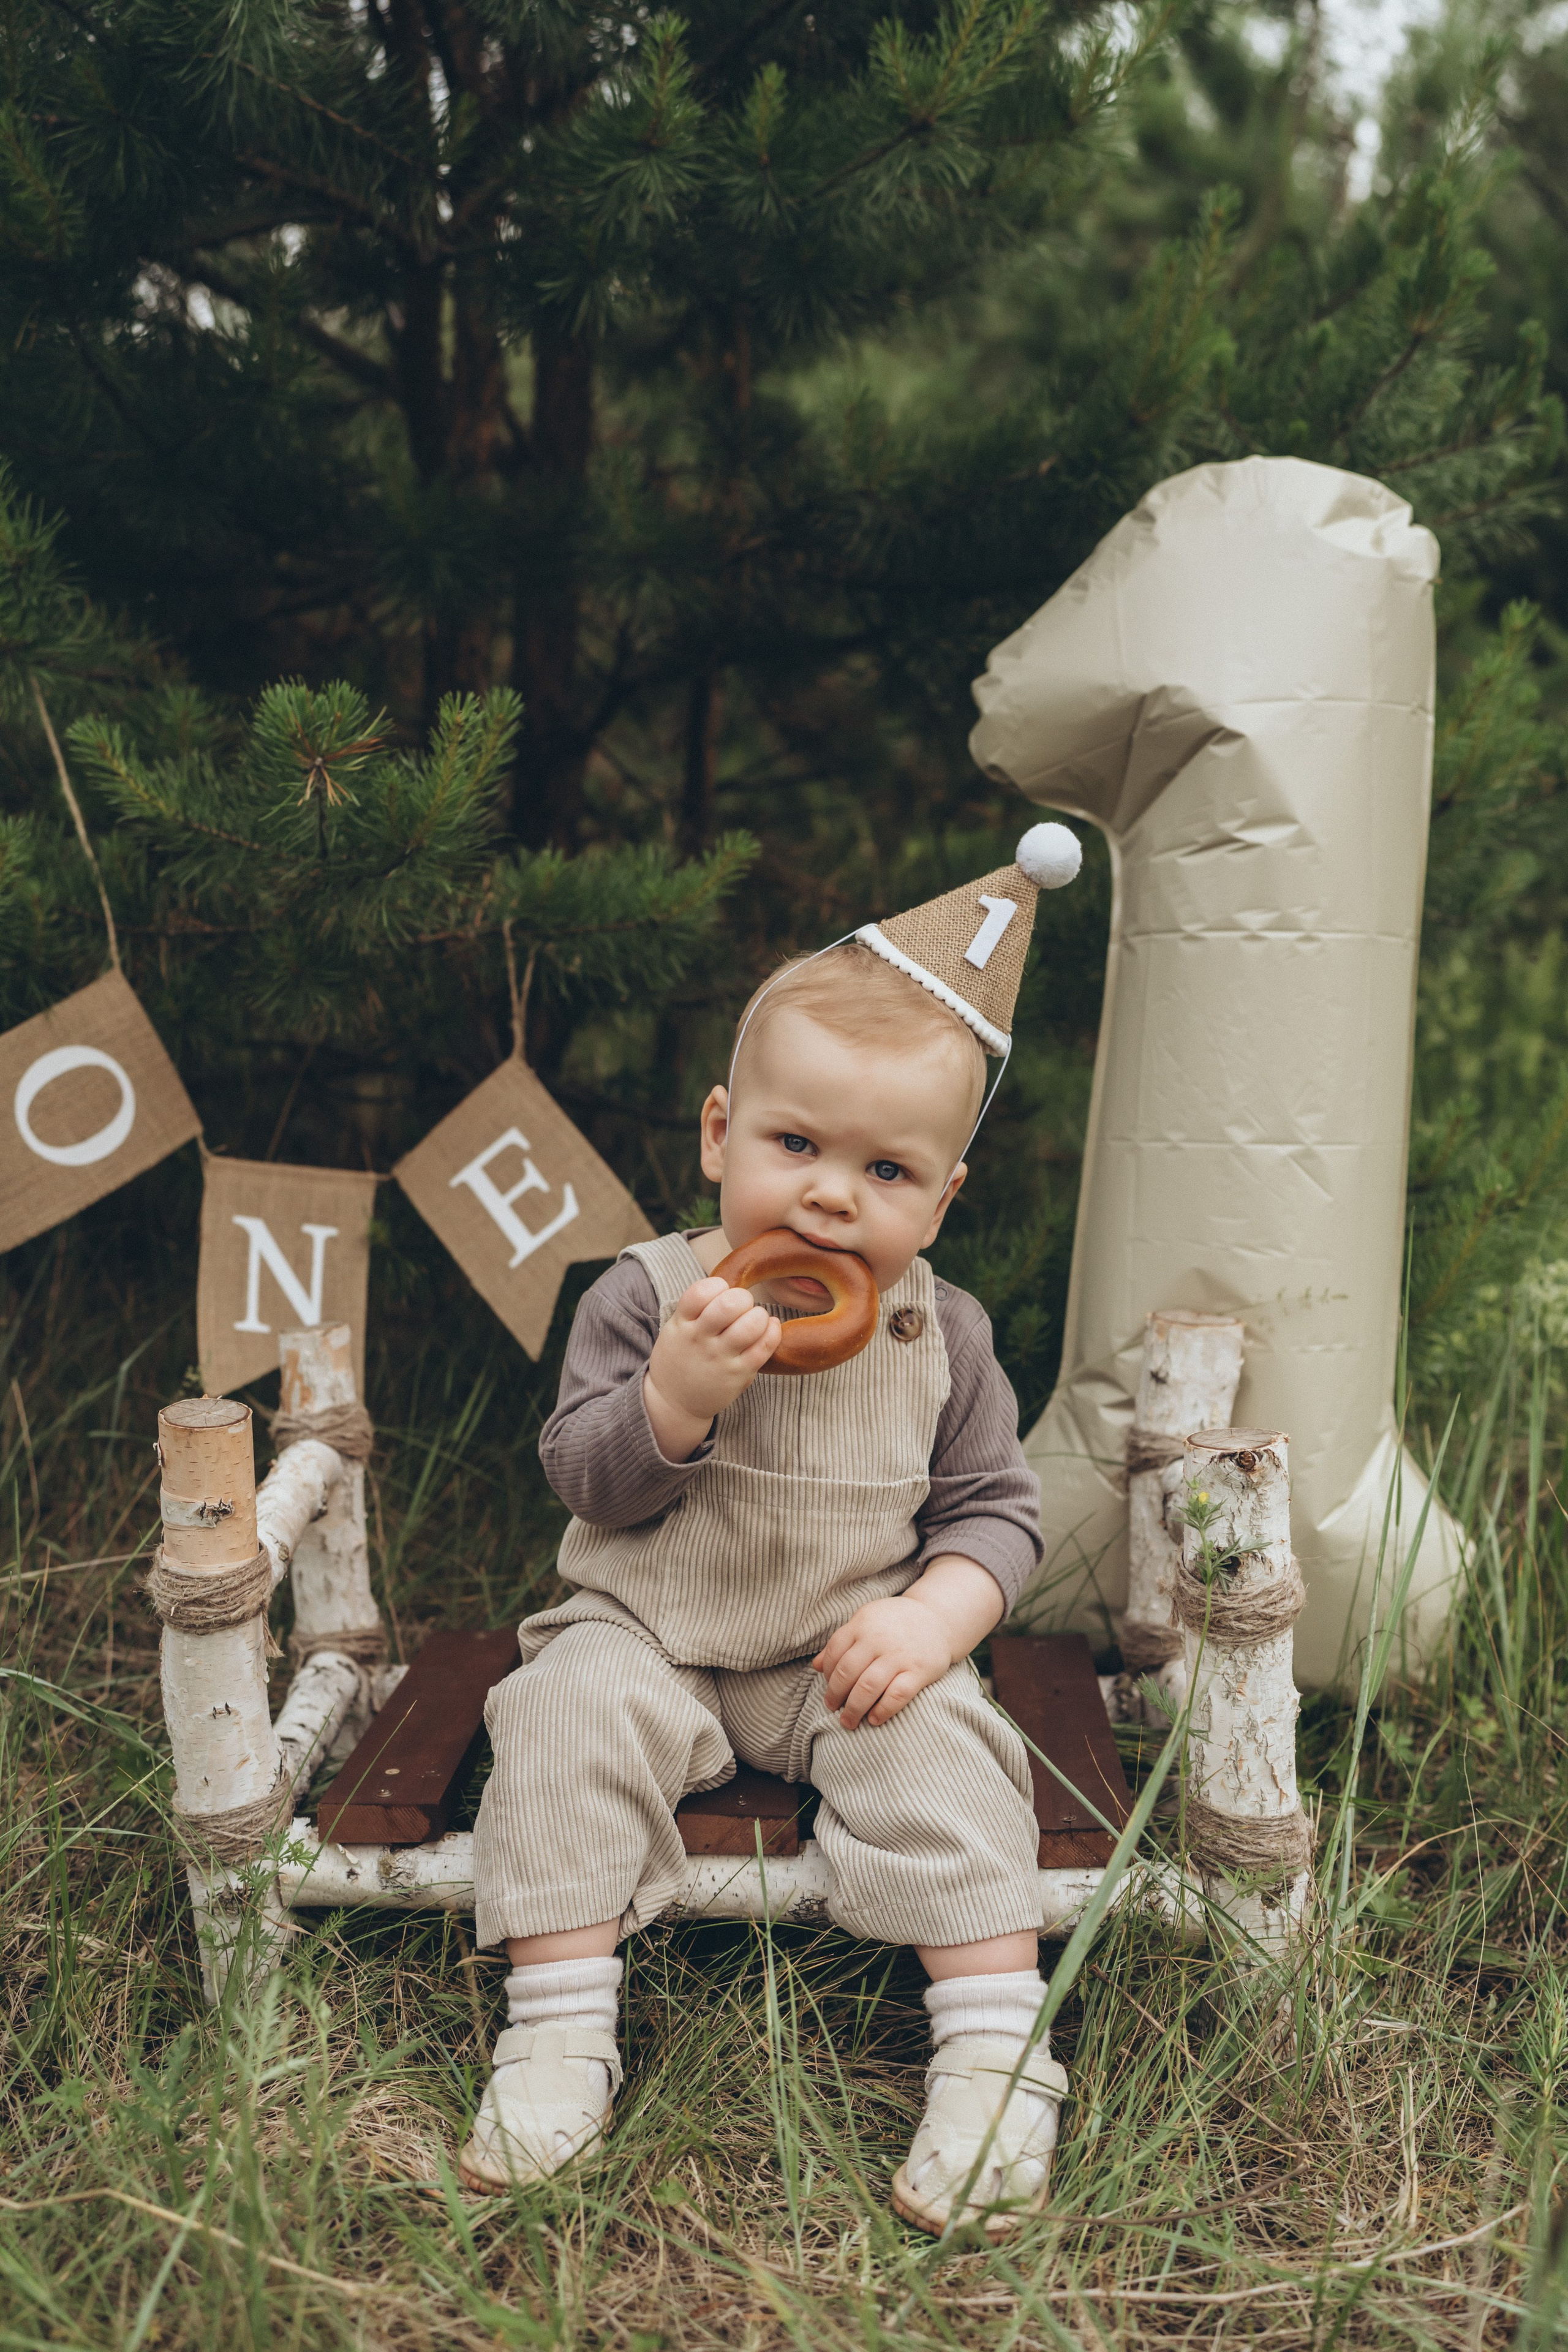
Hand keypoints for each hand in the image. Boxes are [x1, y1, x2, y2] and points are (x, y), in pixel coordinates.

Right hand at [642, 1275, 780, 1460]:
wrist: (673, 1403)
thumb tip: (731, 1287)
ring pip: (751, 1324)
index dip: (717, 1286)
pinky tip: (769, 1328)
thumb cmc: (681, 1358)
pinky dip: (772, 1331)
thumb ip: (697, 1309)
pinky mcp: (739, 1373)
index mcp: (682, 1323)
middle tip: (742, 1306)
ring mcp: (720, 1358)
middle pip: (729, 1305)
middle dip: (742, 1298)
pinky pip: (764, 1347)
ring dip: (759, 1315)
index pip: (701, 1291)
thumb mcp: (676, 1329)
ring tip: (755, 1319)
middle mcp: (700, 1339)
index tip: (721, 1293)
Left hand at [812, 1594, 953, 1728]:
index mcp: (862, 1624)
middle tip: (833, 1709)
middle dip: (836, 1695)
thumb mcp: (866, 1621)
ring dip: (854, 1709)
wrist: (938, 1618)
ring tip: (848, 1721)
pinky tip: (874, 1719)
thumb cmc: (895, 1623)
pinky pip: (897, 1695)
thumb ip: (842, 1642)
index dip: (827, 1675)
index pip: (835, 1652)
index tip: (829, 1690)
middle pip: (848, 1673)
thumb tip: (816, 1666)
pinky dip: (882, 1710)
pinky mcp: (919, 1671)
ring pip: (868, 1687)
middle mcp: (878, 1638)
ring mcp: (899, 1655)